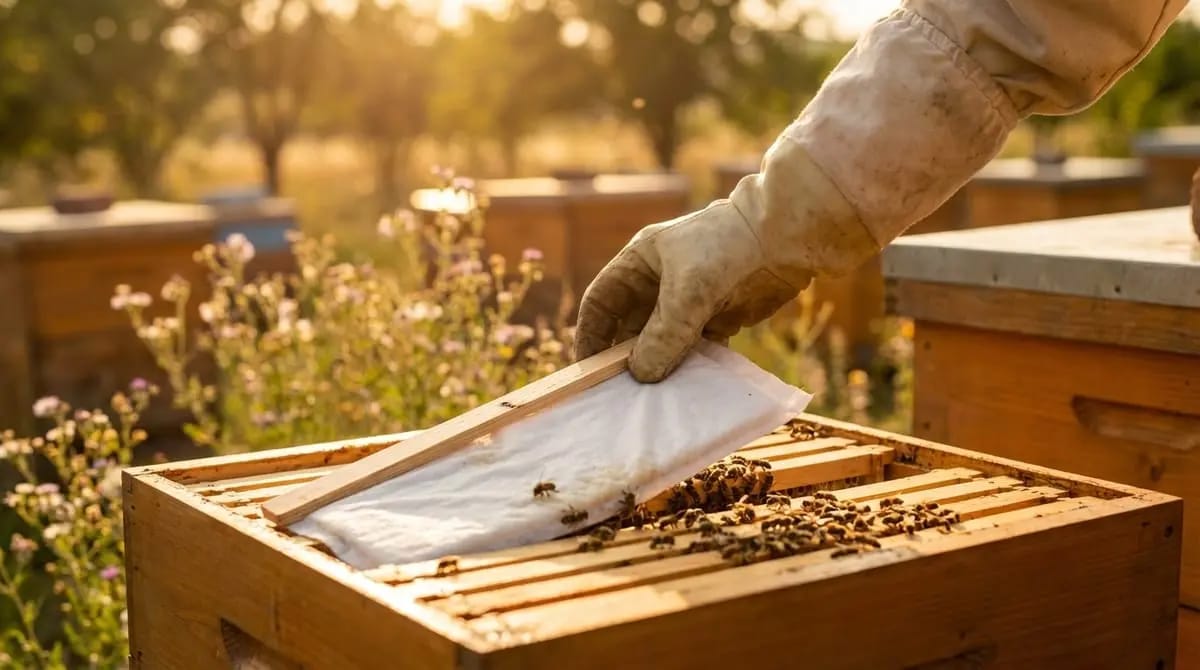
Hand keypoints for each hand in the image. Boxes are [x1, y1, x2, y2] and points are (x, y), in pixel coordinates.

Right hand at [574, 202, 807, 382]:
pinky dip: (690, 366)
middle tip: (620, 393)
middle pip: (630, 326)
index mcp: (640, 261)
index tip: (588, 370)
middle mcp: (659, 281)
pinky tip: (688, 387)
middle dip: (625, 357)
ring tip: (652, 398)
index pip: (601, 301)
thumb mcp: (687, 292)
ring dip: (659, 366)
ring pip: (663, 341)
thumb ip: (663, 335)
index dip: (590, 334)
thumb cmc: (725, 249)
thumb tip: (642, 375)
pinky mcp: (717, 316)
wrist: (785, 238)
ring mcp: (689, 300)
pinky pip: (694, 348)